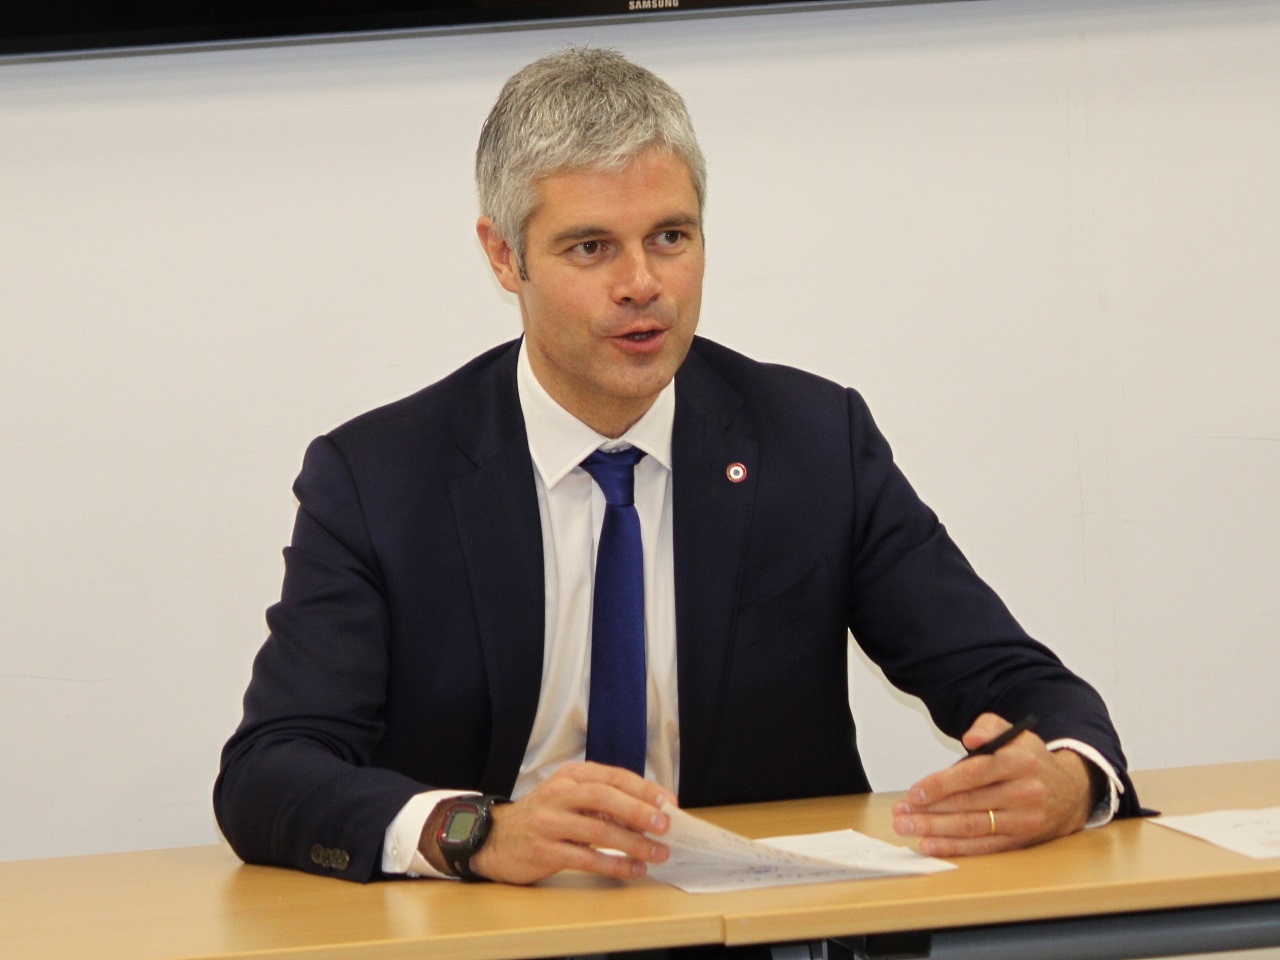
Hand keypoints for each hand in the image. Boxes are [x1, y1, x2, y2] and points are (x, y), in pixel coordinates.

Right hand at [462, 762, 671, 884]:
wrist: (493, 837)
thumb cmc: (542, 816)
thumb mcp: (569, 797)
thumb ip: (604, 801)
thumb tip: (650, 814)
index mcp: (571, 775)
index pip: (614, 776)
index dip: (644, 789)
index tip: (669, 802)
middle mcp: (560, 793)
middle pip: (605, 797)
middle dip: (640, 811)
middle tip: (666, 825)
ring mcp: (550, 821)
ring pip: (598, 829)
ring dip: (633, 843)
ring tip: (657, 853)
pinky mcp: (544, 850)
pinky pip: (585, 858)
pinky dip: (613, 864)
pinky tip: (632, 869)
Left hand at [891, 713, 1093, 856]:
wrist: (1071, 791)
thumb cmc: (1031, 760)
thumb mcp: (1015, 733)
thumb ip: (989, 726)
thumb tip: (970, 737)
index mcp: (1020, 762)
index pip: (974, 774)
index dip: (941, 784)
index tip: (915, 792)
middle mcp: (1024, 792)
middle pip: (969, 803)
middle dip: (930, 810)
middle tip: (901, 813)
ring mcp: (1024, 820)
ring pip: (973, 826)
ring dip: (936, 829)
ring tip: (907, 827)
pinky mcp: (1022, 840)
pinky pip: (984, 846)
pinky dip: (956, 847)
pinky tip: (931, 845)